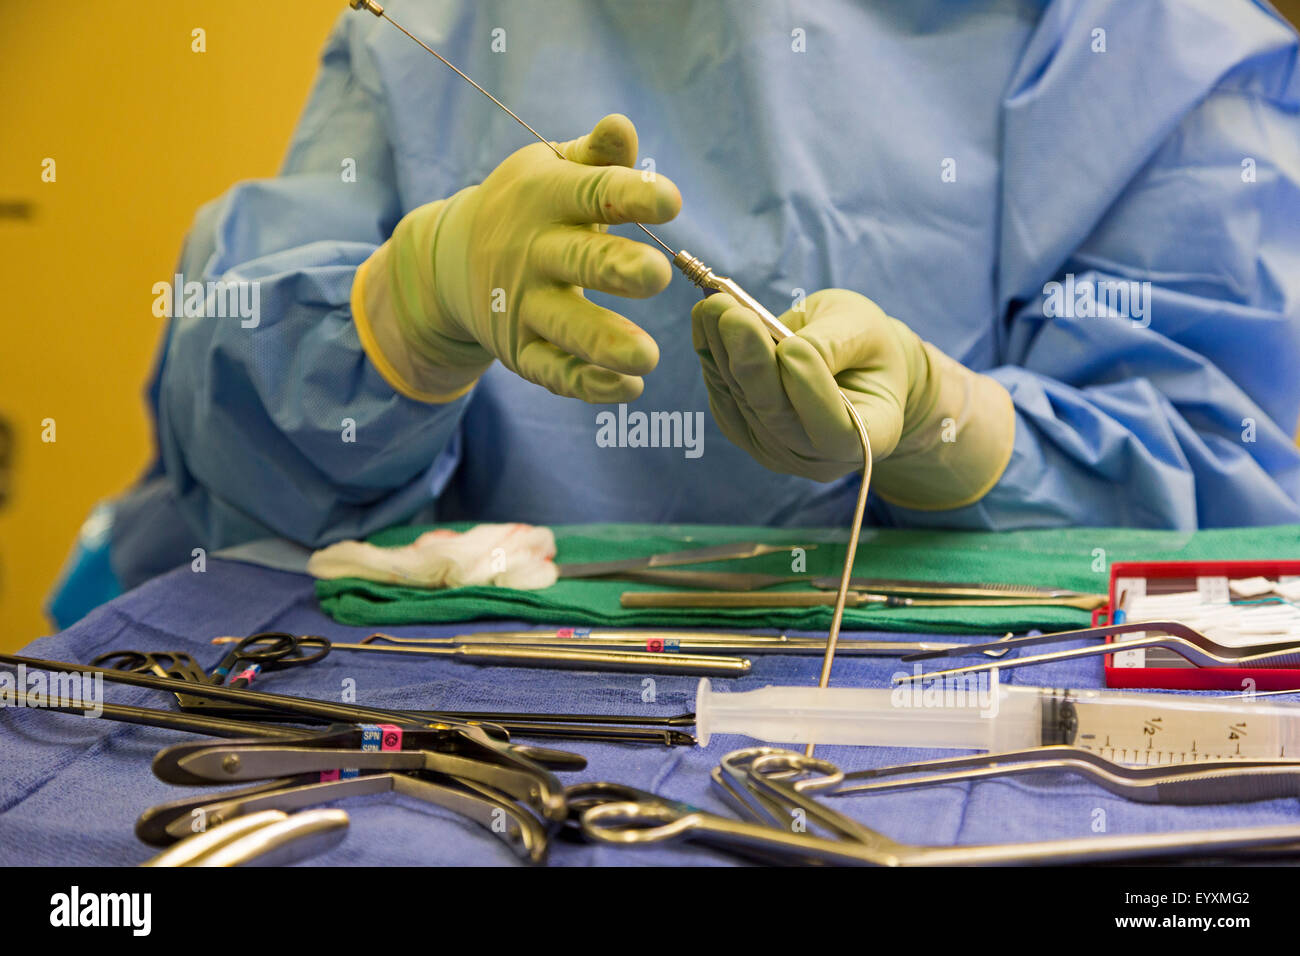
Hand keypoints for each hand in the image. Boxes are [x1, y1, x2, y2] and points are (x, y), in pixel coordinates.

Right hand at [354, 113, 680, 402]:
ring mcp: (522, 305)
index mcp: (545, 197)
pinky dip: (588, 385)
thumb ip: (596, 156)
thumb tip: (622, 127)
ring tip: (647, 356)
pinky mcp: (519, 350)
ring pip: (565, 325)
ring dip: (604, 342)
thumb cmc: (530, 204)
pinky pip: (553, 371)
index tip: (671, 203)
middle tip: (656, 275)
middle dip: (616, 269)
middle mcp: (531, 252)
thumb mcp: (553, 169)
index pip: (591, 193)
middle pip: (577, 261)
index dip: (630, 195)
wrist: (452, 257)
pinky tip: (628, 388)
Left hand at [692, 288, 1014, 508]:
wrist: (849, 364)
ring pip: (741, 400)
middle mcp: (819, 455)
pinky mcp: (742, 429)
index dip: (811, 392)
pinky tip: (708, 318)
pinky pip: (721, 392)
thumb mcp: (864, 330)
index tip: (794, 347)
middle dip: (751, 363)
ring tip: (715, 304)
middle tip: (732, 314)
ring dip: (722, 351)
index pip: (834, 430)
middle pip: (776, 417)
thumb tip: (781, 349)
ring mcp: (776, 449)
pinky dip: (710, 353)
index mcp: (871, 434)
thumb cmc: (866, 345)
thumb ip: (831, 344)